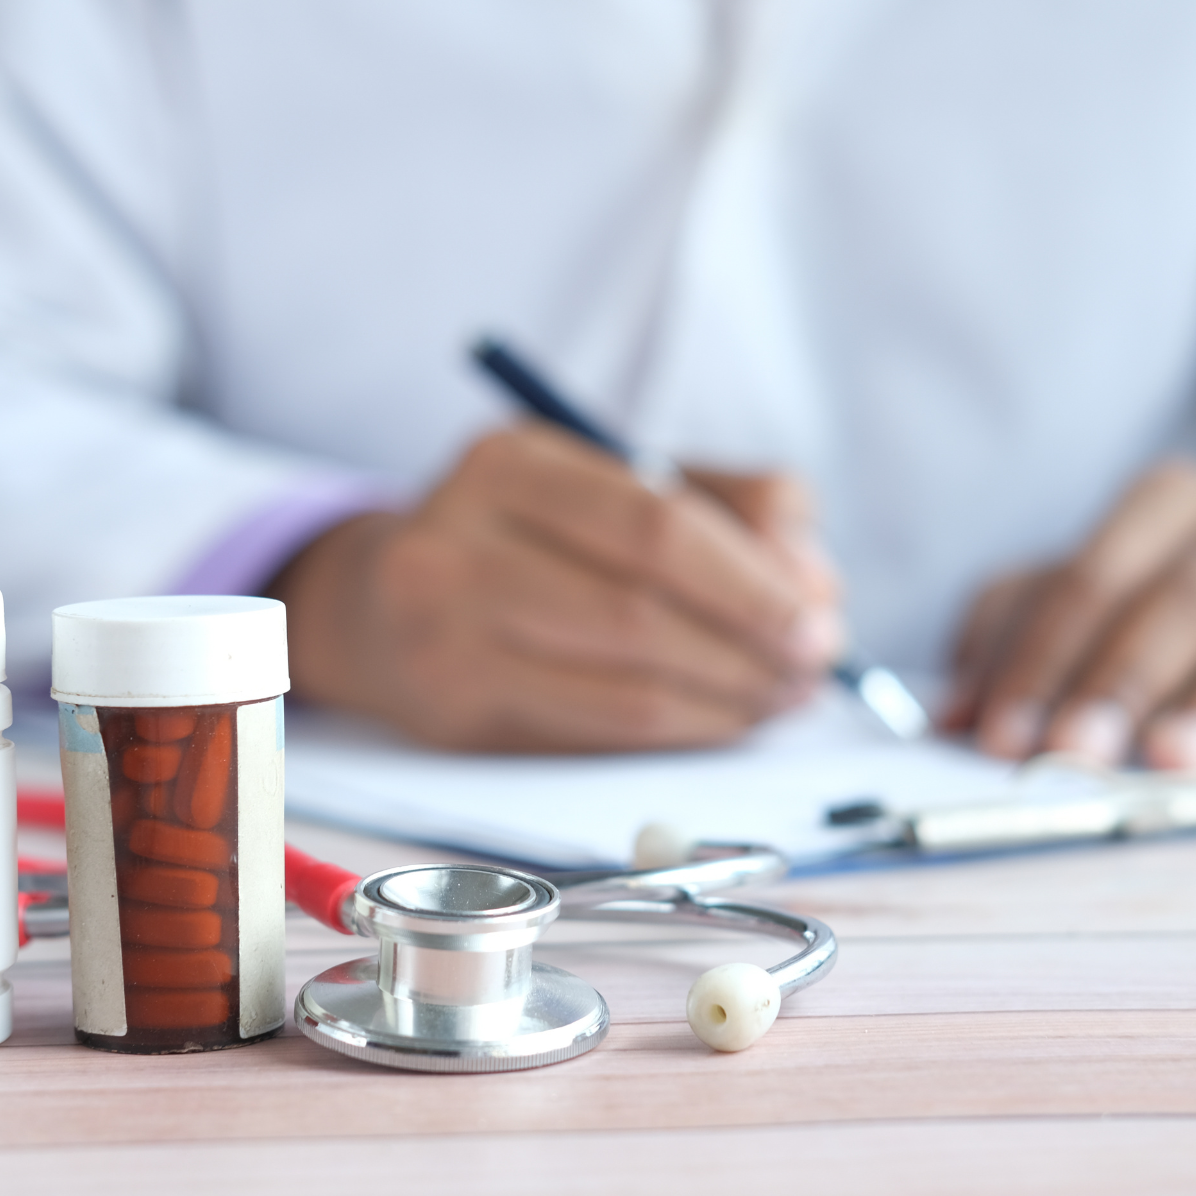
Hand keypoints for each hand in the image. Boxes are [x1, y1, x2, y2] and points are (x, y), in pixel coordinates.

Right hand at [270, 424, 842, 750]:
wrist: (377, 605)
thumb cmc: (526, 538)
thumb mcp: (610, 481)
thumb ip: (727, 506)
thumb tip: (815, 584)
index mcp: (509, 462)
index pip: (655, 524)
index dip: (751, 581)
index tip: (817, 616)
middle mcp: (459, 544)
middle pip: (640, 610)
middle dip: (750, 647)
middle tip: (811, 667)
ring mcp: (445, 637)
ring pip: (625, 687)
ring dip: (728, 702)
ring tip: (779, 697)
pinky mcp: (453, 715)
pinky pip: (598, 733)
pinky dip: (681, 733)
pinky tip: (722, 720)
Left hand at [943, 460, 1195, 772]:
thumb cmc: (1176, 595)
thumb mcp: (1092, 592)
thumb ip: (1015, 636)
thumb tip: (950, 717)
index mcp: (1168, 503)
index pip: (1095, 578)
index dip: (1042, 659)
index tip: (1002, 735)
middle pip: (1181, 602)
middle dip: (1120, 684)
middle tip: (1072, 756)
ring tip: (1171, 763)